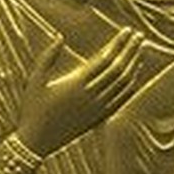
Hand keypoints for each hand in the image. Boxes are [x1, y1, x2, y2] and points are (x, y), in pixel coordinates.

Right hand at [17, 29, 143, 156]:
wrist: (36, 141)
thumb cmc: (32, 108)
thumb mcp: (35, 80)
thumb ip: (47, 56)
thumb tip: (59, 36)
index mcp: (76, 83)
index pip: (105, 59)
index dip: (118, 44)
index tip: (127, 31)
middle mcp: (90, 96)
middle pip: (118, 69)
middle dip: (130, 50)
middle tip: (139, 36)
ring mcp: (97, 108)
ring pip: (123, 85)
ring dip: (134, 65)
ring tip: (141, 50)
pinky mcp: (99, 119)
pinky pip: (121, 100)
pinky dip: (131, 86)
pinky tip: (135, 75)